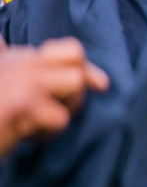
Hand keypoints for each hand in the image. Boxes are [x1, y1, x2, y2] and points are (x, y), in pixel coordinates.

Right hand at [0, 37, 109, 155]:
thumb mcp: (9, 91)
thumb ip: (32, 74)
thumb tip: (93, 79)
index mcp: (12, 58)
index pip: (66, 49)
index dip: (85, 67)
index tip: (97, 84)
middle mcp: (16, 61)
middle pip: (76, 55)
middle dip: (80, 83)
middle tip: (60, 108)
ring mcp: (19, 78)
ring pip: (75, 82)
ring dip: (65, 110)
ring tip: (37, 124)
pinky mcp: (21, 102)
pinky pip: (61, 117)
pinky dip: (48, 133)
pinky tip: (27, 138)